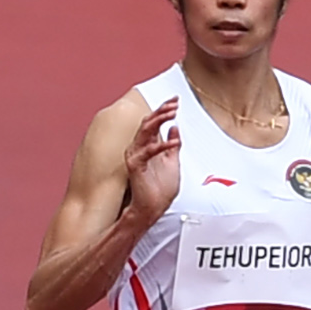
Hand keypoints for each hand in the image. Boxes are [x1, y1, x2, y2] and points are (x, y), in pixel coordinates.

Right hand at [119, 99, 182, 228]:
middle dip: (161, 111)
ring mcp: (135, 156)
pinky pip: (147, 151)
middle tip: (174, 103)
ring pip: (145, 131)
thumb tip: (175, 128)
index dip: (164, 110)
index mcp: (148, 147)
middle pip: (148, 123)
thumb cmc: (159, 190)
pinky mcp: (135, 166)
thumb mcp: (172, 161)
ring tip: (172, 113)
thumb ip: (172, 145)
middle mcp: (139, 149)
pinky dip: (161, 145)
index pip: (154, 123)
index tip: (175, 100)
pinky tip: (172, 142)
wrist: (152, 209)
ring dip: (159, 120)